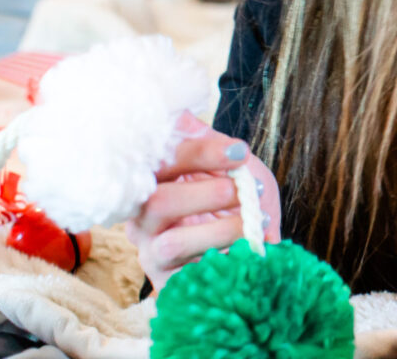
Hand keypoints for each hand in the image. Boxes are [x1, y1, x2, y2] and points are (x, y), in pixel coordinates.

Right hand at [125, 112, 280, 292]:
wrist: (248, 249)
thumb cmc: (235, 202)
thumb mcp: (230, 166)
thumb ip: (208, 141)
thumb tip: (181, 112)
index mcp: (151, 183)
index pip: (158, 163)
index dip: (198, 153)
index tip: (239, 150)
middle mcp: (142, 219)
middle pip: (154, 203)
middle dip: (206, 192)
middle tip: (243, 188)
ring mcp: (152, 254)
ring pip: (171, 243)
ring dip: (220, 228)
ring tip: (254, 219)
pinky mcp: (169, 284)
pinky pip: (191, 276)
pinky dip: (226, 257)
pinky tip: (252, 246)